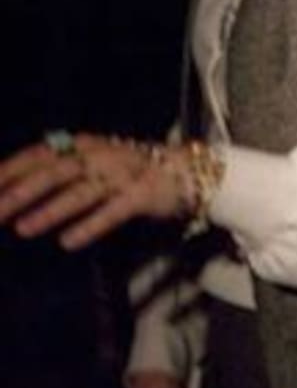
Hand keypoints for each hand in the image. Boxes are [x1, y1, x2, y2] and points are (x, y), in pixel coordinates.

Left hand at [0, 133, 188, 249]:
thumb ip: (57, 171)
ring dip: (50, 209)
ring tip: (23, 228)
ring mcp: (123, 173)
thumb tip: (9, 190)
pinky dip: (90, 225)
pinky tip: (68, 242)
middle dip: (19, 193)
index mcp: (82, 145)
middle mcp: (100, 155)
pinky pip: (113, 211)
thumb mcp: (90, 163)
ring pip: (81, 191)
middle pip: (54, 172)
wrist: (186, 171)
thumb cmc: (127, 171)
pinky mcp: (144, 194)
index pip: (37, 154)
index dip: (8, 171)